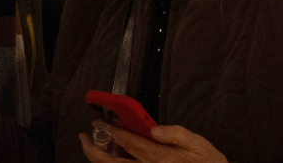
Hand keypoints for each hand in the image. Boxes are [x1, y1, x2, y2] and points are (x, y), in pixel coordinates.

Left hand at [79, 123, 227, 162]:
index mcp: (160, 157)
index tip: (98, 122)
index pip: (127, 142)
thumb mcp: (199, 144)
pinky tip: (110, 159)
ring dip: (100, 160)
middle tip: (83, 138)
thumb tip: (154, 129)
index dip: (110, 130)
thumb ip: (176, 133)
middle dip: (93, 150)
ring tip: (90, 148)